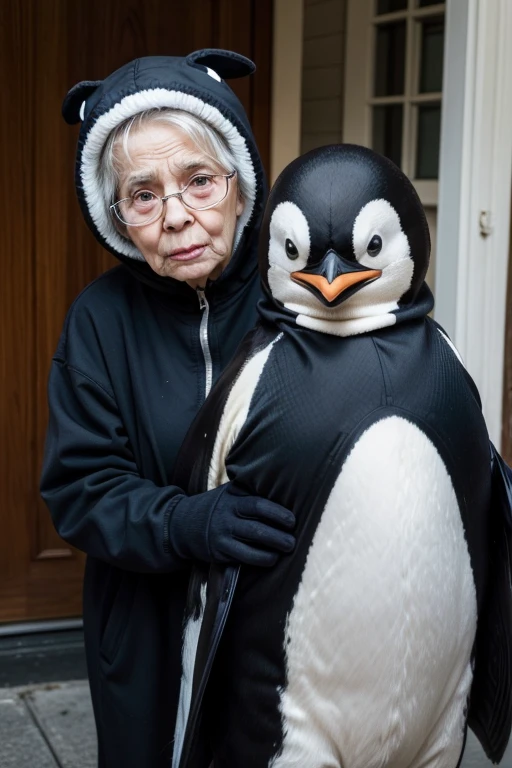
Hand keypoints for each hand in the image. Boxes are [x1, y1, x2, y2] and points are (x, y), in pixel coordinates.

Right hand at [169, 483, 295, 566]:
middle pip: (257, 524)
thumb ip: (250, 492)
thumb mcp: (229, 493)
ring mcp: (222, 532)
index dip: (277, 512)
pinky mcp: (219, 550)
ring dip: (273, 546)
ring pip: (251, 541)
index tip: (292, 520)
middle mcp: (227, 514)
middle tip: (293, 538)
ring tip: (288, 547)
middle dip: (278, 534)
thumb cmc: (217, 507)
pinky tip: (271, 558)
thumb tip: (285, 492)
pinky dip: (260, 558)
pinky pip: (243, 556)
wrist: (183, 524)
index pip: (258, 503)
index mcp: (232, 496)